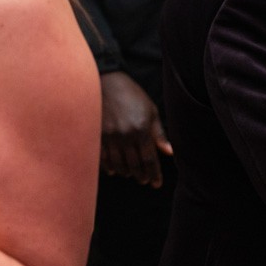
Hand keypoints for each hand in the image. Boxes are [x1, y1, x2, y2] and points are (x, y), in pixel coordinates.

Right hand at [98, 71, 172, 186]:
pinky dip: (109, 167)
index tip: (156, 184)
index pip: (149, 160)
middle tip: (144, 181)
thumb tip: (169, 152)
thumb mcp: (150, 111)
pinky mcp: (97, 134)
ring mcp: (109, 136)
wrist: (106, 82)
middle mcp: (125, 136)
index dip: (154, 174)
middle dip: (141, 176)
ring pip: (118, 164)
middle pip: (134, 165)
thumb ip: (158, 133)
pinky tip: (114, 170)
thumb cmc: (132, 95)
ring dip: (126, 173)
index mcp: (141, 130)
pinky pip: (103, 158)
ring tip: (131, 175)